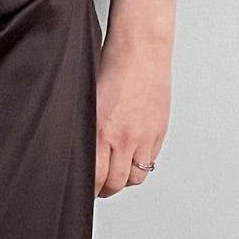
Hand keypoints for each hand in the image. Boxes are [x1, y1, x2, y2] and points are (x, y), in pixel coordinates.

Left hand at [95, 28, 168, 196]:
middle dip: (105, 189)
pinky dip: (141, 165)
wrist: (141, 49)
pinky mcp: (159, 131)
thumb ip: (86, 128)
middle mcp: (125, 138)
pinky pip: (151, 161)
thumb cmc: (113, 65)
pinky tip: (132, 158)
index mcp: (102, 131)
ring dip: (125, 180)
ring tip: (116, 175)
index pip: (95, 176)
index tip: (84, 187)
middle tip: (98, 187)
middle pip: (116, 183)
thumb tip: (79, 149)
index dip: (89, 187)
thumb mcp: (88, 99)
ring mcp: (145, 137)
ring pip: (136, 177)